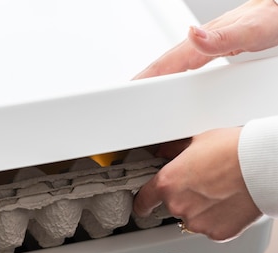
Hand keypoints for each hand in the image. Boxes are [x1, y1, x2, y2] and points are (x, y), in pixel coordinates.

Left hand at [133, 128, 261, 240]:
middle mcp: (178, 206)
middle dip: (184, 199)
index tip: (143, 206)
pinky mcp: (215, 233)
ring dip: (201, 210)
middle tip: (204, 184)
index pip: (143, 201)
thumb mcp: (197, 141)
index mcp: (167, 183)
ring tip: (221, 192)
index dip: (142, 203)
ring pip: (193, 219)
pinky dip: (218, 220)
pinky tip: (229, 203)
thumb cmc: (233, 150)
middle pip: (172, 208)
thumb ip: (173, 151)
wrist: (261, 166)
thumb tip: (164, 152)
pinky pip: (211, 228)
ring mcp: (196, 222)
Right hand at [134, 0, 277, 77]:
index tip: (132, 88)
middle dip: (146, 78)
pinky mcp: (218, 51)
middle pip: (167, 64)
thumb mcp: (249, 32)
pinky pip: (190, 66)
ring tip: (146, 91)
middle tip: (130, 94)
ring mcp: (209, 46)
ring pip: (177, 65)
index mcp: (205, 40)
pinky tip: (178, 81)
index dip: (148, 76)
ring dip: (159, 76)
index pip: (169, 62)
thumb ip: (221, 38)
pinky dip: (178, 74)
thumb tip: (193, 36)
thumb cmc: (272, 19)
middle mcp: (204, 42)